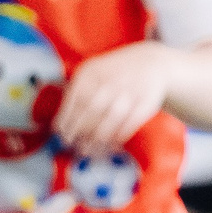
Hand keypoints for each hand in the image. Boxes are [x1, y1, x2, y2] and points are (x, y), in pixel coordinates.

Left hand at [53, 43, 169, 154]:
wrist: (151, 62)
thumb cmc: (114, 72)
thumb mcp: (92, 71)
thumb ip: (76, 92)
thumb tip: (59, 125)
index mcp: (90, 73)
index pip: (74, 102)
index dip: (66, 121)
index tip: (61, 134)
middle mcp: (109, 81)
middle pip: (89, 114)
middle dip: (78, 133)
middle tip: (72, 145)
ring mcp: (128, 93)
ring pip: (108, 123)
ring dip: (94, 142)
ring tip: (87, 150)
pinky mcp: (144, 104)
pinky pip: (126, 128)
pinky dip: (114, 141)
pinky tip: (106, 147)